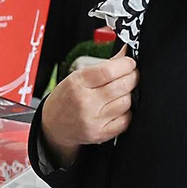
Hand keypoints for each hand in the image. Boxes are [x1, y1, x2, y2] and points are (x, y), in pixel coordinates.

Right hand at [39, 46, 136, 165]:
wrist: (54, 126)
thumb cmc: (65, 99)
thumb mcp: (77, 77)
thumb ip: (103, 66)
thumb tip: (125, 53)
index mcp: (77, 84)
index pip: (109, 71)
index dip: (126, 64)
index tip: (130, 63)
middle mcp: (85, 102)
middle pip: (121, 86)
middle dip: (132, 77)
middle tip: (132, 74)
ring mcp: (93, 120)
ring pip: (126, 102)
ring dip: (129, 94)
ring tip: (122, 92)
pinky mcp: (100, 134)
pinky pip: (126, 120)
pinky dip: (127, 112)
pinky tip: (119, 107)